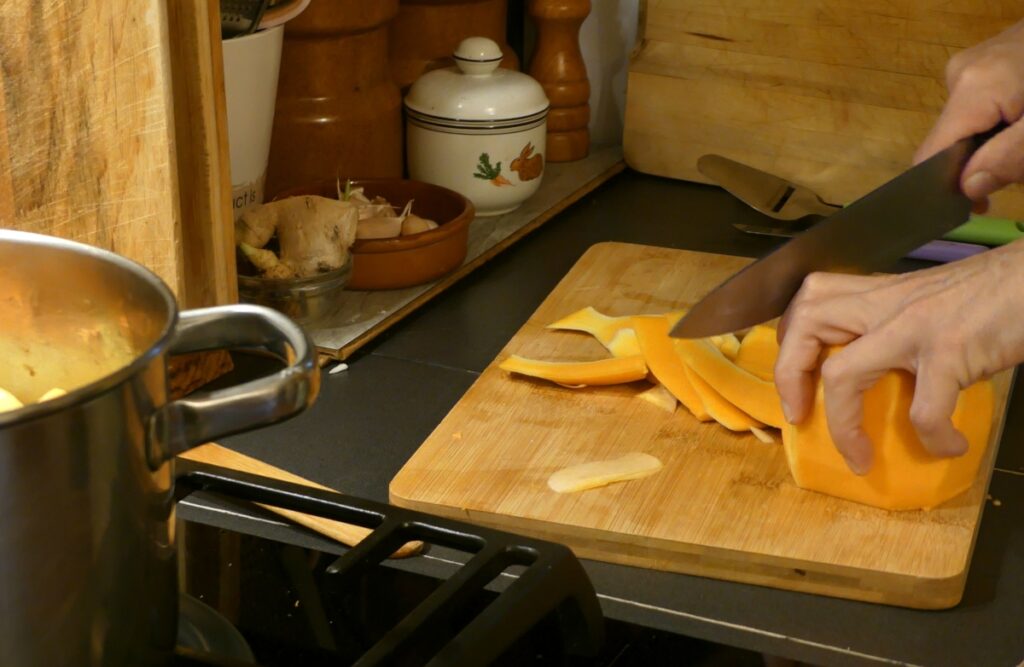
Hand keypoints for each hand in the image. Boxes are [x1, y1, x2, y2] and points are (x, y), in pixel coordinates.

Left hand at [774, 241, 1023, 473]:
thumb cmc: (994, 294)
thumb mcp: (930, 301)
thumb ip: (896, 322)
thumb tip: (882, 370)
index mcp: (882, 292)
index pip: (811, 300)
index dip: (790, 342)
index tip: (796, 381)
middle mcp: (888, 304)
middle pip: (806, 324)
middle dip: (789, 376)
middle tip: (800, 415)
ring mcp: (914, 327)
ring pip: (843, 373)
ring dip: (843, 425)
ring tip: (859, 457)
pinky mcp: (951, 351)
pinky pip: (925, 409)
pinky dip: (933, 437)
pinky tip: (949, 446)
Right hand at [915, 20, 1023, 211]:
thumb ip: (1010, 156)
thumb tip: (967, 189)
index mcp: (972, 89)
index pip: (932, 153)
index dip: (947, 185)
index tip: (977, 206)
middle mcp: (959, 75)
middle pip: (950, 140)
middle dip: (980, 162)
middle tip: (1019, 174)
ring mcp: (970, 66)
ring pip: (965, 125)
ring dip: (990, 144)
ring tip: (1023, 143)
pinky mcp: (983, 62)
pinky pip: (978, 106)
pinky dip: (997, 123)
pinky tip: (1020, 121)